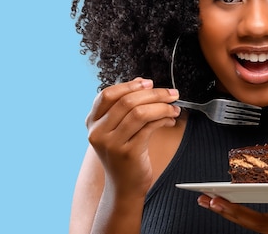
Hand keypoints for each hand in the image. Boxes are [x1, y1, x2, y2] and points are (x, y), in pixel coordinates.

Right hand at [85, 77, 180, 198]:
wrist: (124, 186)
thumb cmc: (123, 154)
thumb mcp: (118, 128)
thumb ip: (126, 104)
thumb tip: (142, 81)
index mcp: (93, 122)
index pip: (108, 95)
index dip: (129, 86)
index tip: (149, 83)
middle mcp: (98, 132)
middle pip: (126, 102)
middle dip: (154, 94)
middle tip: (171, 93)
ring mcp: (112, 143)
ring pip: (139, 113)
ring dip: (162, 106)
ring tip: (174, 107)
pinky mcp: (128, 153)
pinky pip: (149, 128)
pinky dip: (163, 119)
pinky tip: (171, 119)